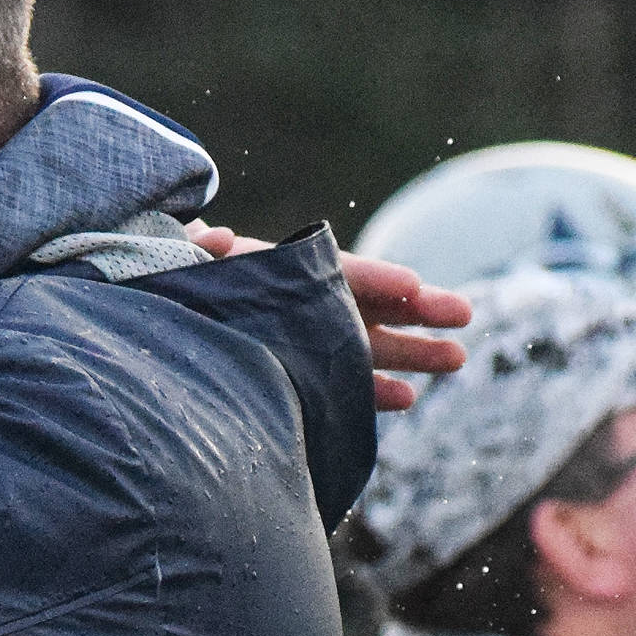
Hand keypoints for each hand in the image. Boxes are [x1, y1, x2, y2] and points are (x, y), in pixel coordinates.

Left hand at [188, 222, 470, 410]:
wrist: (171, 313)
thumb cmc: (182, 278)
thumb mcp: (188, 262)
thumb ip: (202, 253)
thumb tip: (215, 238)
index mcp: (287, 270)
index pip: (340, 272)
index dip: (375, 279)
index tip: (413, 286)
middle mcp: (308, 302)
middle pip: (369, 305)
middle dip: (417, 311)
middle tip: (465, 315)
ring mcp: (309, 337)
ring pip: (368, 345)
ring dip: (411, 355)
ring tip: (457, 359)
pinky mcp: (301, 372)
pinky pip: (343, 382)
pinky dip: (371, 391)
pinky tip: (407, 397)